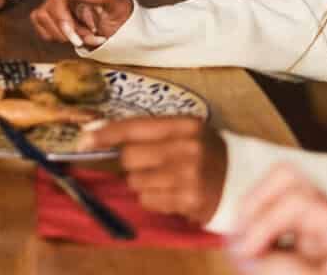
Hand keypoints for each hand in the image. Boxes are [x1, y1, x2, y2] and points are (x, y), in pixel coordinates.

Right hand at [30, 0, 132, 47]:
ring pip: (43, 16)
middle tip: (86, 37)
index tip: (71, 29)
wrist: (121, 25)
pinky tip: (73, 33)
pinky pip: (41, 24)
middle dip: (70, 27)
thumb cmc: (119, 11)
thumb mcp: (112, 1)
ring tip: (86, 34)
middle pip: (50, 5)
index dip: (62, 12)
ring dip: (65, 33)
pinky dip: (57, 35)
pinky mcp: (50, 8)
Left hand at [85, 115, 226, 221]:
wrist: (243, 181)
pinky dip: (155, 199)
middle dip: (132, 163)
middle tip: (150, 164)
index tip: (84, 139)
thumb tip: (95, 133)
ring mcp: (188, 176)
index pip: (135, 126)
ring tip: (167, 180)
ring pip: (136, 182)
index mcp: (184, 125)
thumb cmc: (206, 153)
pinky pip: (148, 200)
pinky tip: (173, 194)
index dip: (106, 133)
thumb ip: (148, 132)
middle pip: (130, 157)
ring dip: (144, 183)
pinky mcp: (188, 201)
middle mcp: (186, 148)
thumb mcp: (185, 133)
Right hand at [231, 165, 326, 274]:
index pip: (296, 201)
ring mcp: (322, 235)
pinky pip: (279, 229)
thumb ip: (285, 270)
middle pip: (288, 182)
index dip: (262, 224)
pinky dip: (261, 238)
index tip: (243, 254)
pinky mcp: (310, 251)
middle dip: (256, 206)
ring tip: (241, 252)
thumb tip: (244, 253)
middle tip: (239, 240)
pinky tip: (251, 260)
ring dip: (255, 220)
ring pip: (279, 198)